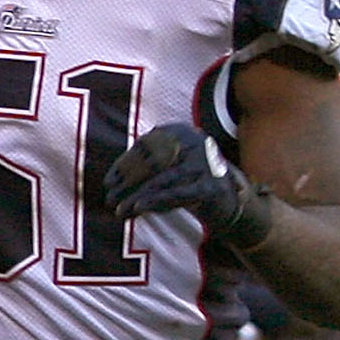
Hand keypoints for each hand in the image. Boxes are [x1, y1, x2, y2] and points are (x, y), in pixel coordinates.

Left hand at [103, 122, 274, 244]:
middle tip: (109, 197)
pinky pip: (177, 193)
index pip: (145, 146)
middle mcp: (195, 141)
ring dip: (137, 196)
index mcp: (181, 131)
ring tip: (118, 209)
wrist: (231, 198)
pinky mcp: (211, 186)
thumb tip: (111, 183)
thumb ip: (145, 168)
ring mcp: (205, 163)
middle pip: (152, 162)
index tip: (107, 183)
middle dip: (127, 182)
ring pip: (162, 180)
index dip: (123, 165)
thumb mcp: (168, 167)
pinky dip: (156, 201)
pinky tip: (139, 208)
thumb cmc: (190, 181)